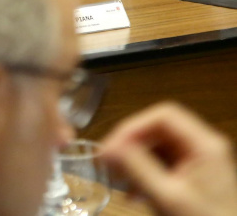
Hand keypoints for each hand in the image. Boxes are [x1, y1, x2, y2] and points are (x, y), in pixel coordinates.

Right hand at [100, 102, 236, 215]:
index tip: (113, 145)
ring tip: (117, 178)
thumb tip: (108, 148)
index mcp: (205, 145)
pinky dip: (143, 173)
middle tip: (108, 161)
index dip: (134, 126)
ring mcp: (198, 160)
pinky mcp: (192, 174)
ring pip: (157, 146)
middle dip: (130, 144)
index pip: (164, 116)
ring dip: (133, 160)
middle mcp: (203, 147)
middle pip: (158, 130)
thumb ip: (137, 168)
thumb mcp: (166, 196)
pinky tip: (132, 192)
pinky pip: (161, 162)